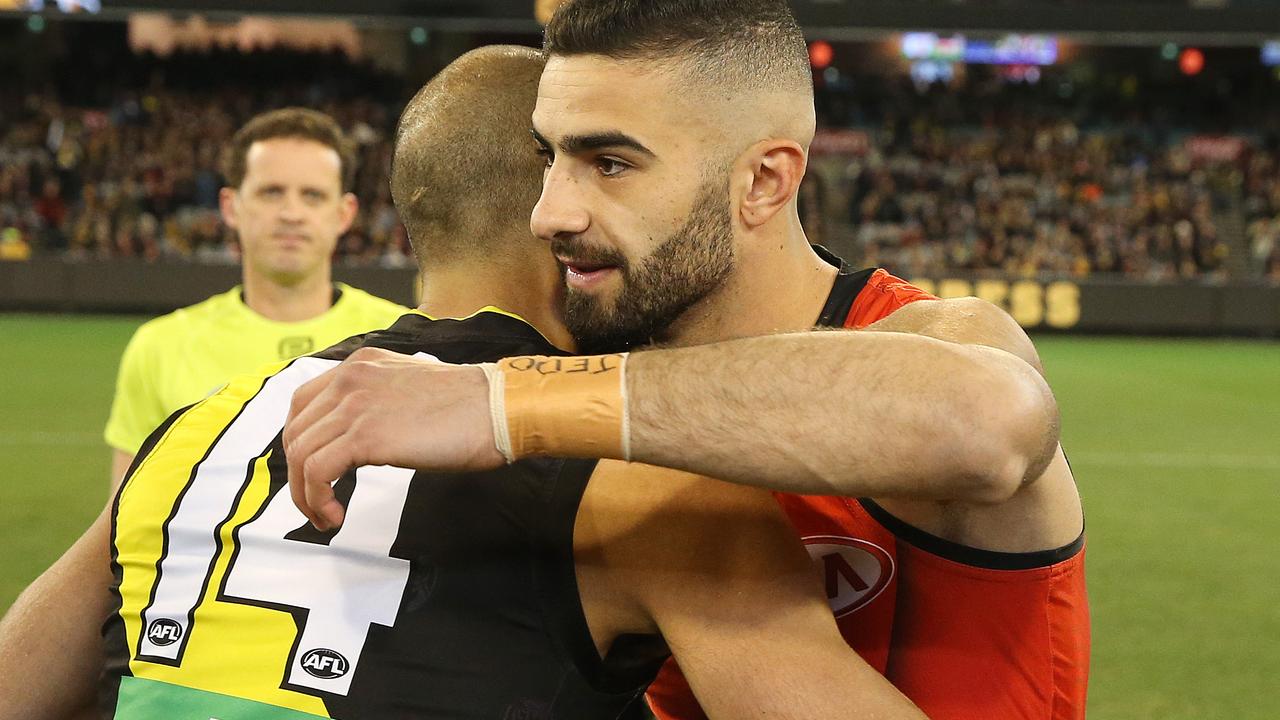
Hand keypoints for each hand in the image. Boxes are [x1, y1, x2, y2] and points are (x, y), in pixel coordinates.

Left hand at [283, 347, 502, 529]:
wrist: (497, 409)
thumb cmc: (468, 409)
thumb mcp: (410, 391)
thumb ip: (378, 402)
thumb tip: (361, 439)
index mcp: (361, 365)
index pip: (303, 403)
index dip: (299, 443)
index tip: (313, 473)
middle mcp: (350, 378)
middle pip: (295, 432)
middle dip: (297, 476)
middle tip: (317, 505)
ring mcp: (355, 405)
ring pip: (300, 455)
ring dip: (306, 495)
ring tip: (326, 517)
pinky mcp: (365, 435)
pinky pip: (317, 472)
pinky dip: (318, 499)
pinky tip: (336, 515)